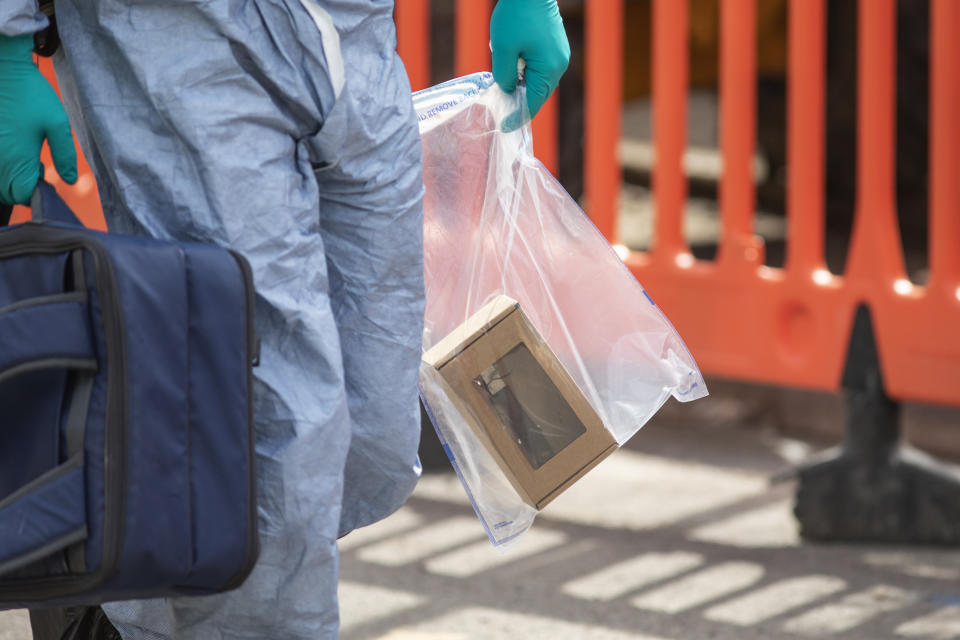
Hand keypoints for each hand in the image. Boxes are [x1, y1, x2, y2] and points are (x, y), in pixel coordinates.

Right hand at [0, 34, 76, 204]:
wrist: (4, 66)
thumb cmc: (31, 94)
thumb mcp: (57, 124)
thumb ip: (64, 155)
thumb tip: (69, 180)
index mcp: (15, 159)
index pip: (20, 195)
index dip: (34, 193)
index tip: (45, 179)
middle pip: (5, 191)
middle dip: (20, 188)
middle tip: (36, 168)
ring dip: (10, 178)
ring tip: (25, 159)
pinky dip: (2, 165)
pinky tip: (13, 150)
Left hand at [490, 0, 569, 127]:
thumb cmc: (516, 16)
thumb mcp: (503, 49)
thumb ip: (504, 76)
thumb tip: (508, 90)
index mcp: (549, 69)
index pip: (533, 103)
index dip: (517, 116)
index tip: (504, 126)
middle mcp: (559, 65)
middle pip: (538, 94)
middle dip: (520, 101)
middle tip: (501, 108)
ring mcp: (560, 55)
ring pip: (539, 81)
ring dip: (522, 85)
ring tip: (505, 83)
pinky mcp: (556, 46)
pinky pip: (541, 68)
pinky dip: (527, 72)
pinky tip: (513, 66)